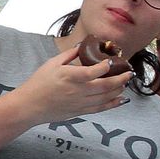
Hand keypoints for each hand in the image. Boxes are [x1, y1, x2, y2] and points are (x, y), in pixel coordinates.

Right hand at [13, 44, 133, 123]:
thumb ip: (69, 55)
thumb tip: (82, 46)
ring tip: (126, 82)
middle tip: (129, 72)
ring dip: (118, 90)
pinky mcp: (80, 112)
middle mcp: (77, 91)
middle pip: (105, 85)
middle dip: (120, 79)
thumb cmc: (39, 83)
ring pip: (105, 97)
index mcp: (70, 76)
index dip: (105, 67)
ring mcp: (80, 103)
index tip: (112, 61)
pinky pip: (100, 108)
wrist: (30, 105)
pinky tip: (121, 99)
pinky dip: (113, 104)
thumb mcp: (52, 63)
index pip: (93, 72)